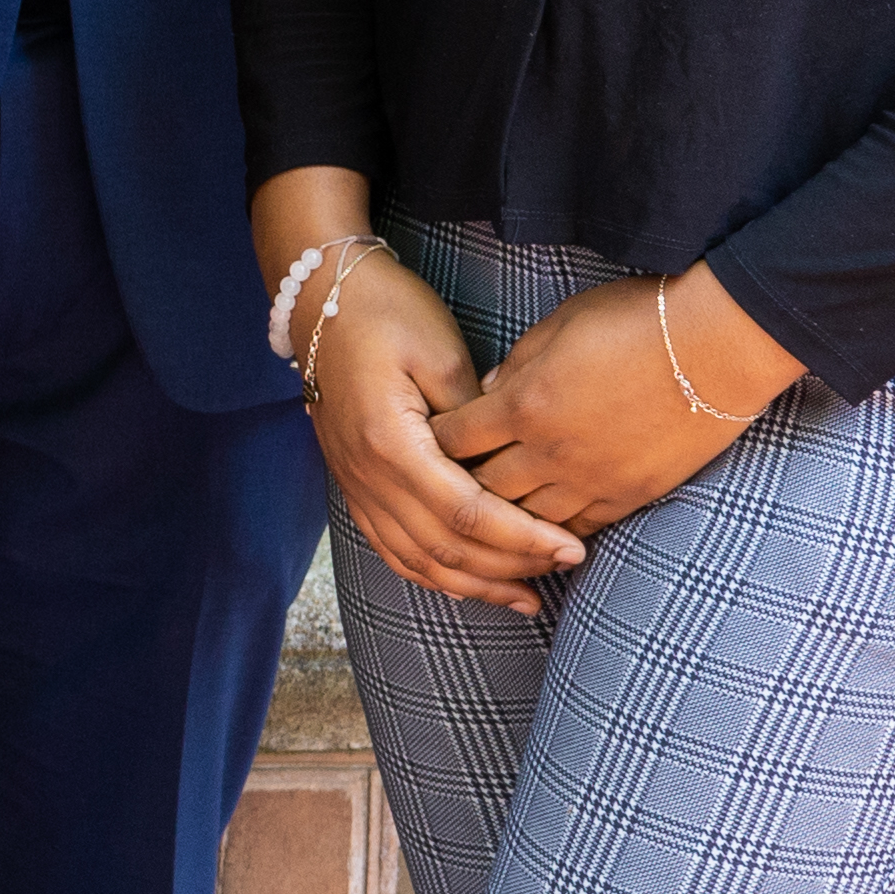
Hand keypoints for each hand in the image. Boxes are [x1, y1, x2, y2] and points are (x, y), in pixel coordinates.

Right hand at [304, 251, 576, 612]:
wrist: (321, 297)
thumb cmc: (387, 312)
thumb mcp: (441, 352)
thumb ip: (475, 418)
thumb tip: (510, 466)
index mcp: (390, 443)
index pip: (467, 513)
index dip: (524, 538)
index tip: (573, 547)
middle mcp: (367, 475)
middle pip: (445, 547)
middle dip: (511, 566)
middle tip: (567, 565)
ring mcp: (354, 484)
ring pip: (417, 559)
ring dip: (475, 584)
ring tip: (527, 595)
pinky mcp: (353, 484)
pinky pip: (391, 548)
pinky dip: (431, 574)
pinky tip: (468, 584)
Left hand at [434, 269, 795, 541]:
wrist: (719, 344)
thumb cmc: (637, 319)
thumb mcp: (559, 325)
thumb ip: (516, 364)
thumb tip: (489, 393)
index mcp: (523, 403)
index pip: (454, 439)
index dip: (431, 443)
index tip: (418, 444)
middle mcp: (550, 450)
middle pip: (481, 489)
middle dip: (456, 490)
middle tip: (439, 492)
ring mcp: (592, 478)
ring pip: (527, 520)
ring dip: (502, 522)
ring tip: (482, 525)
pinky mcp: (632, 494)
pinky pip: (579, 527)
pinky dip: (553, 532)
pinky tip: (539, 533)